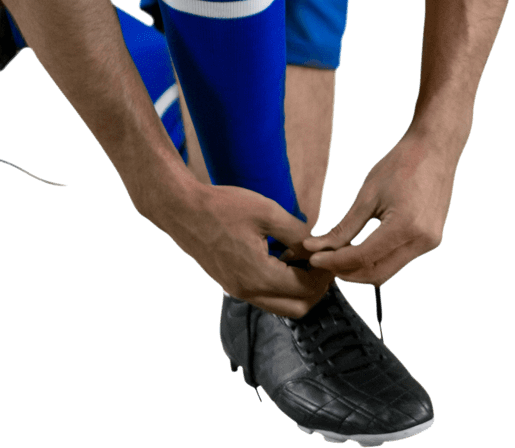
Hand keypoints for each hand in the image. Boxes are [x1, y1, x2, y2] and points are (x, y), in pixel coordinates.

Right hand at [159, 182, 335, 318]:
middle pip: (297, 308)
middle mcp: (249, 292)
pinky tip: (283, 258)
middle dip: (316, 288)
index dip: (324, 274)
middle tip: (321, 261)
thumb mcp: (267, 212)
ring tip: (303, 258)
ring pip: (281, 305)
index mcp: (260, 277)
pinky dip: (281, 284)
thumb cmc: (223, 207)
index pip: (306, 290)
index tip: (331, 255)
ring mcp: (238, 291)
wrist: (182, 210)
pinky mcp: (231, 284)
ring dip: (298, 288)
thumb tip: (314, 246)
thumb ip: (297, 232)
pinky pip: (265, 296)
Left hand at [301, 129, 463, 285]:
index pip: (363, 257)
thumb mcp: (368, 195)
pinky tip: (360, 250)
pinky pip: (400, 259)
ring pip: (389, 270)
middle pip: (377, 273)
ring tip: (337, 257)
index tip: (313, 259)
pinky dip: (378, 259)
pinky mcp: (432, 240)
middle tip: (322, 261)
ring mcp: (430, 243)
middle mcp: (422, 241)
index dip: (335, 262)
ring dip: (361, 268)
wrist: (435, 148)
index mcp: (405, 226)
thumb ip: (343, 227)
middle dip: (347, 271)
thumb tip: (316, 247)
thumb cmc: (400, 164)